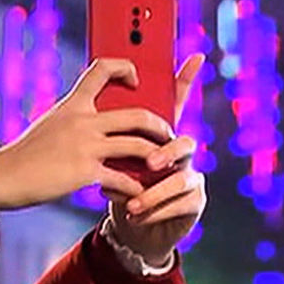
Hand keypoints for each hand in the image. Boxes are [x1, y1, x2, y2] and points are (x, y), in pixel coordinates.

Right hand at [0, 58, 174, 210]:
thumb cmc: (25, 155)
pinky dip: (136, 187)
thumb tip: (92, 118)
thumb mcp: (49, 124)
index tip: (136, 77)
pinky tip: (140, 193)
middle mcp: (82, 120)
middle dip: (160, 124)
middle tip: (167, 133)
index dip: (125, 67)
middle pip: (137, 113)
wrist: (3, 177)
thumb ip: (72, 118)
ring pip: (138, 144)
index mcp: (72, 104)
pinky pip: (123, 178)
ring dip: (158, 155)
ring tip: (163, 164)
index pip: (102, 69)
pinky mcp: (85, 172)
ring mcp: (85, 146)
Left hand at [106, 54, 207, 264]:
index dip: (186, 81)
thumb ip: (105, 134)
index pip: (174, 104)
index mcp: (157, 135)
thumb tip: (90, 103)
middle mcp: (179, 152)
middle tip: (150, 163)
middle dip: (167, 152)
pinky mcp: (192, 203)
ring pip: (182, 178)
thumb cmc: (116, 184)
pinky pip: (182, 204)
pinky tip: (136, 215)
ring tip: (132, 204)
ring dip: (156, 192)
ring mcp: (190, 176)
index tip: (194, 57)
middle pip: (184, 142)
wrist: (127, 226)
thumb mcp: (105, 157)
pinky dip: (156, 211)